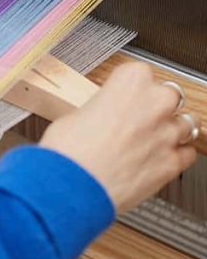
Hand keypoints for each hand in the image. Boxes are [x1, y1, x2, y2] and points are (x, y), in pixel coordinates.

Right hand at [41, 61, 198, 213]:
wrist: (72, 186)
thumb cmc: (69, 151)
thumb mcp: (75, 114)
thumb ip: (99, 110)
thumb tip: (100, 118)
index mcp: (130, 81)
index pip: (141, 72)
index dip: (132, 87)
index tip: (125, 96)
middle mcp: (155, 103)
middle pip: (171, 95)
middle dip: (158, 106)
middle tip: (139, 118)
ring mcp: (167, 133)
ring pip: (187, 124)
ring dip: (172, 130)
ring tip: (153, 139)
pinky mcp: (172, 163)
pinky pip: (188, 154)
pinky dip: (178, 156)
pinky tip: (160, 158)